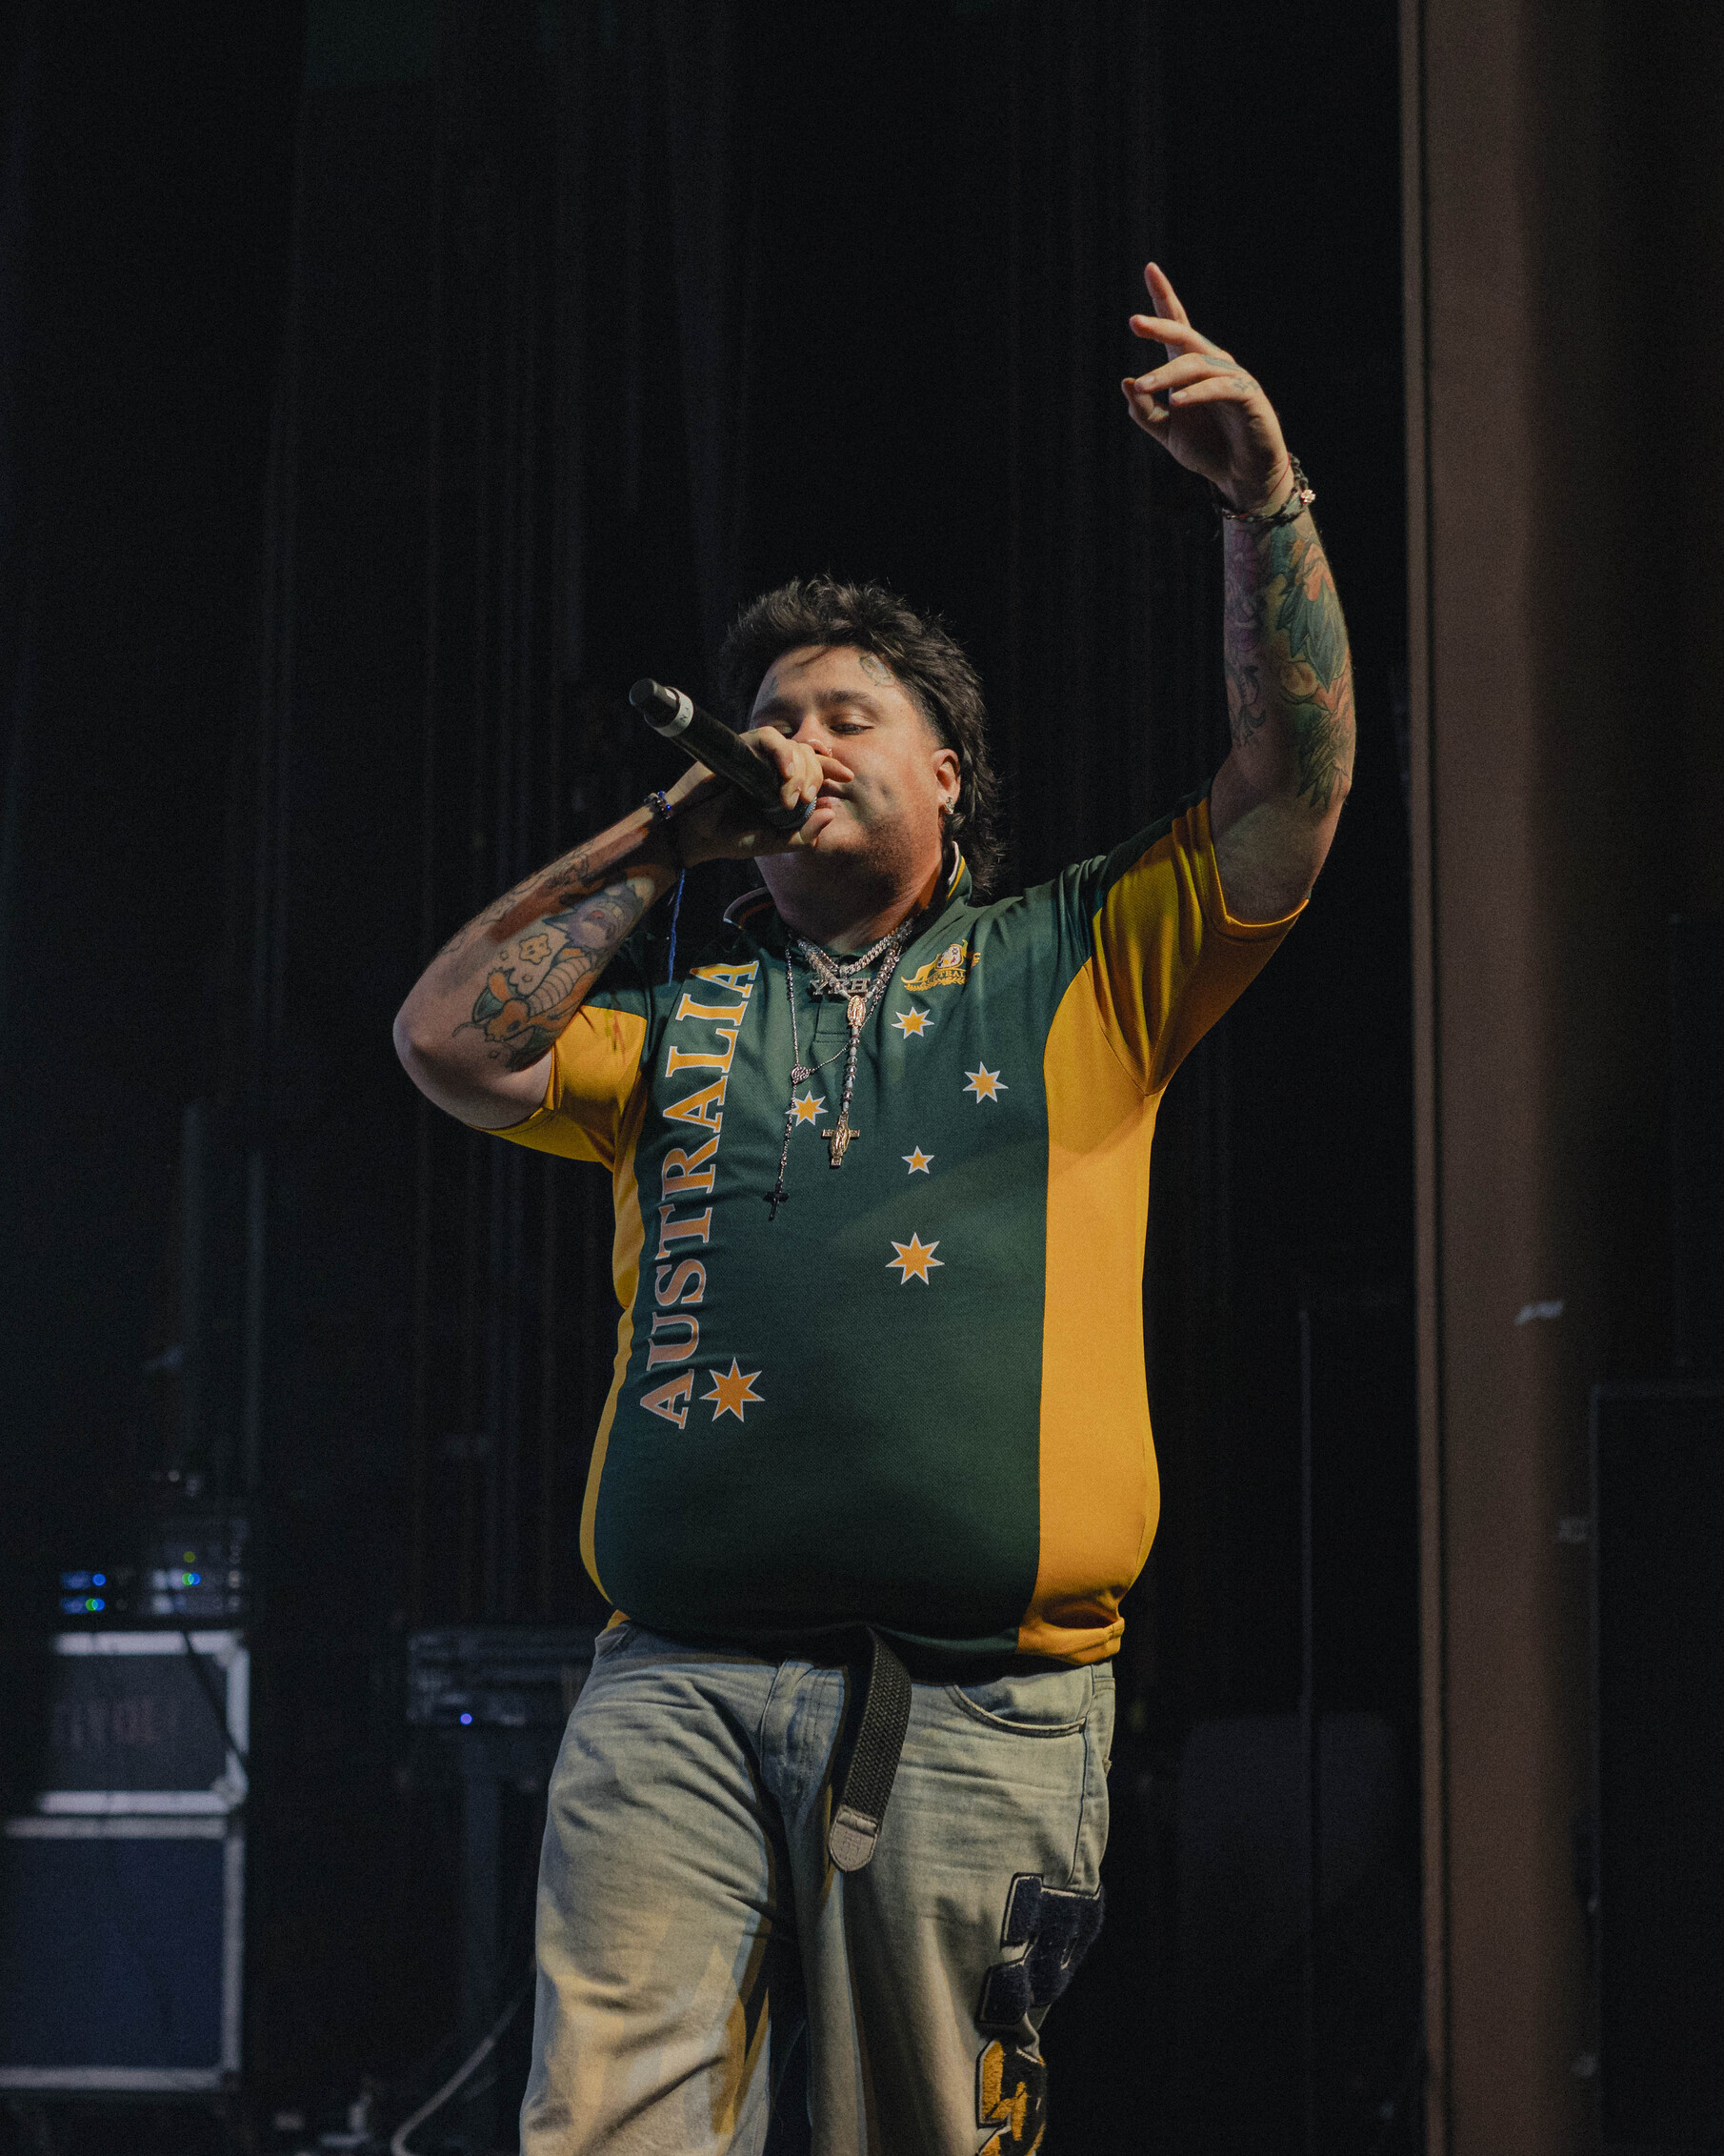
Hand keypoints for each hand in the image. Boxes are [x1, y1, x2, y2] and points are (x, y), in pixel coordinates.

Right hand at [667, 726, 850, 865]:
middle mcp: (771, 768)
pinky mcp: (741, 747)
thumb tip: (832, 812)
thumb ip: (803, 834)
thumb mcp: (773, 842)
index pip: (813, 768)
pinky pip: (769, 737)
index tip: (847, 776)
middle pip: (807, 756)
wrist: (694, 834)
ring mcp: (757, 757)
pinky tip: (786, 773)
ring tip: (794, 794)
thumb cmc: (730, 837)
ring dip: (800, 768)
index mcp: (781, 786)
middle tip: (803, 799)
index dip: (831, 767)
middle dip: (815, 775)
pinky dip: (782, 752)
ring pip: (792, 745)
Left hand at [1121, 262, 1290, 513]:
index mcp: (1191, 369)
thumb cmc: (1209, 450)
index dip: (1164, 298)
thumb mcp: (1168, 433)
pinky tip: (1177, 401)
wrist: (1241, 478)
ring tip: (1142, 386)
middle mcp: (1213, 365)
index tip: (1149, 268)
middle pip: (1185, 336)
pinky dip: (1198, 393)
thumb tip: (1127, 382)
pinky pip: (1220, 388)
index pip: (1177, 326)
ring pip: (1196, 364)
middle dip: (1160, 325)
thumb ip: (1146, 412)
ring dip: (1167, 375)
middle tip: (1133, 322)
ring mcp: (1233, 378)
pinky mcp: (1248, 397)